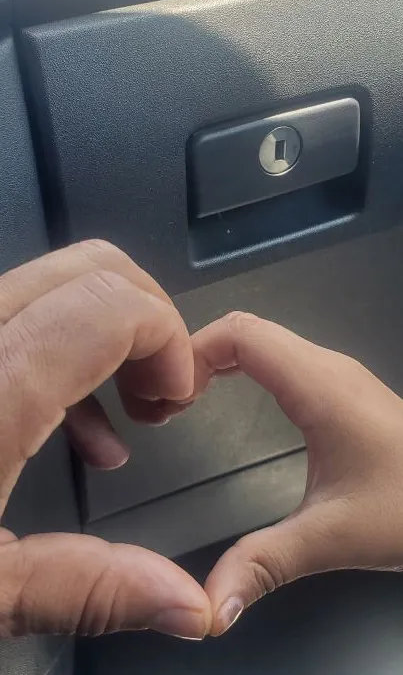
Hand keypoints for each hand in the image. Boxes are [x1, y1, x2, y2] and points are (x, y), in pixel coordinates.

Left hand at [0, 240, 210, 638]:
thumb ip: (86, 589)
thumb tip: (188, 603)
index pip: (108, 307)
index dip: (167, 339)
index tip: (175, 397)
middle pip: (89, 268)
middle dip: (149, 317)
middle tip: (160, 388)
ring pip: (55, 280)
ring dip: (108, 330)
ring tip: (126, 413)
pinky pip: (23, 311)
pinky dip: (62, 345)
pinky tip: (73, 426)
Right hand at [193, 312, 402, 635]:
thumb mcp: (333, 536)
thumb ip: (266, 563)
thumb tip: (209, 605)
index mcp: (318, 385)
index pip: (239, 334)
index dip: (192, 353)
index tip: (165, 398)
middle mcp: (326, 368)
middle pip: (245, 329)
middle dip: (196, 354)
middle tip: (165, 402)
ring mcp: (335, 375)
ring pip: (263, 339)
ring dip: (218, 358)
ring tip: (185, 400)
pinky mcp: (340, 389)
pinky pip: (279, 356)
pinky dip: (242, 366)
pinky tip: (227, 398)